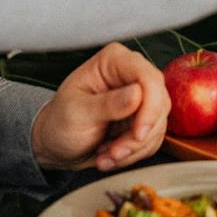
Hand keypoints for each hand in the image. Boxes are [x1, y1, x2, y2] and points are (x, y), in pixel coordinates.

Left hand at [31, 43, 169, 171]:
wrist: (57, 144)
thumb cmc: (60, 122)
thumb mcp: (77, 112)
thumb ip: (107, 104)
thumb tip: (138, 94)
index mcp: (114, 61)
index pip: (148, 77)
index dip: (150, 107)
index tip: (138, 133)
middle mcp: (131, 75)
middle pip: (159, 103)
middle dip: (138, 136)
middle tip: (114, 152)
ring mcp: (140, 98)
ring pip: (158, 125)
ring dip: (133, 148)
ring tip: (105, 155)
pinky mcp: (143, 118)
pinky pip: (153, 139)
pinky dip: (134, 153)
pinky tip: (110, 154)